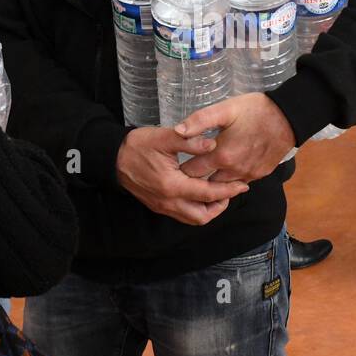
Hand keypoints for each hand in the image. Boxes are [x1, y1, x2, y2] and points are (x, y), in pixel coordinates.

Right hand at [116, 126, 248, 226]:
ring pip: (192, 219)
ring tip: (218, 193)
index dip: (228, 190)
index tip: (242, 185)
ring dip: (208, 210)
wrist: (113, 158)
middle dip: (220, 206)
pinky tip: (201, 194)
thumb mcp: (164, 137)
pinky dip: (196, 208)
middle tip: (230, 190)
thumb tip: (213, 145)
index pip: (207, 194)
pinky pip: (182, 215)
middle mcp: (168, 201)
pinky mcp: (158, 206)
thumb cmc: (138, 145)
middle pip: (202, 216)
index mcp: (172, 185)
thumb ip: (190, 140)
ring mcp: (162, 207)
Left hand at [176, 93, 295, 183]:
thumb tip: (178, 131)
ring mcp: (248, 174)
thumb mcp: (226, 109)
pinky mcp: (259, 174)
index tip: (172, 167)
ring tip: (203, 171)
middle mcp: (233, 170)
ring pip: (223, 186)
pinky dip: (230, 179)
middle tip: (183, 172)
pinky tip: (225, 168)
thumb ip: (200, 120)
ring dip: (212, 181)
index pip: (191, 173)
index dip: (180, 171)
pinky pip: (239, 182)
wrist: (289, 117)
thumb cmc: (256, 110)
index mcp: (221, 155)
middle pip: (205, 185)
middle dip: (194, 181)